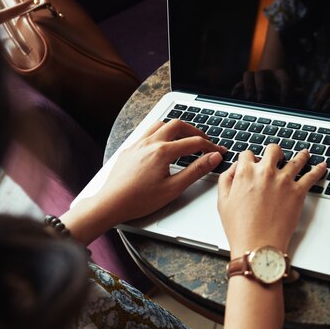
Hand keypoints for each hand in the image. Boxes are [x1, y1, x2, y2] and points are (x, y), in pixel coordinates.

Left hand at [63, 120, 226, 242]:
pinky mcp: (130, 149)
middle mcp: (150, 143)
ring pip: (161, 124)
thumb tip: (213, 158)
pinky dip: (161, 132)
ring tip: (185, 137)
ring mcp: (138, 144)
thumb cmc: (139, 200)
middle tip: (205, 140)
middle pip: (177, 125)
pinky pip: (147, 132)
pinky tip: (163, 144)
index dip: (211, 146)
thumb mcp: (174, 188)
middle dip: (194, 131)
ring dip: (176, 128)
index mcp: (163, 151)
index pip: (194, 142)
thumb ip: (196, 170)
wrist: (110, 204)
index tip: (219, 151)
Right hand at [217, 145, 326, 256]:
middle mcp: (266, 172)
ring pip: (296, 160)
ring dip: (300, 155)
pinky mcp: (298, 192)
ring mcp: (284, 180)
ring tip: (304, 154)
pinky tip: (322, 166)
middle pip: (273, 150)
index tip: (253, 161)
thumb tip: (234, 168)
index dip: (250, 158)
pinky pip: (312, 176)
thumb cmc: (240, 228)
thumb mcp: (223, 201)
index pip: (248, 154)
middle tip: (277, 155)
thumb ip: (226, 180)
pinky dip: (318, 169)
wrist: (258, 244)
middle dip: (274, 152)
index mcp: (246, 173)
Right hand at [231, 69, 295, 103]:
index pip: (283, 79)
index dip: (285, 89)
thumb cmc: (283, 89)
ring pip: (248, 75)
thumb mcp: (292, 90)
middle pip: (261, 74)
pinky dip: (237, 89)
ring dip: (248, 85)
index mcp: (279, 74)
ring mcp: (255, 77)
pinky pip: (239, 83)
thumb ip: (297, 92)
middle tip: (262, 99)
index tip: (285, 102)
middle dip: (261, 87)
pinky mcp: (246, 83)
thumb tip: (302, 93)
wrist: (272, 79)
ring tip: (249, 98)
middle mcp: (266, 73)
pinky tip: (235, 95)